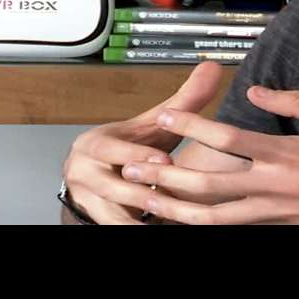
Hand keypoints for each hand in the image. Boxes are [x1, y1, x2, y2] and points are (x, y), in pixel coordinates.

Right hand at [61, 61, 226, 224]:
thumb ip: (183, 101)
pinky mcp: (96, 220)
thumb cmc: (128, 147)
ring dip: (137, 219)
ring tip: (168, 218)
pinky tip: (159, 228)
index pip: (110, 149)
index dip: (137, 154)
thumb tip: (212, 68)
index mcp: (95, 145)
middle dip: (140, 193)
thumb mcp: (152, 125)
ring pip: (112, 215)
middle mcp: (85, 174)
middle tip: (166, 196)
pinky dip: (137, 229)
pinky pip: (116, 229)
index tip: (164, 159)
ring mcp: (89, 201)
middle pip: (112, 187)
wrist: (92, 175)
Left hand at [117, 85, 298, 223]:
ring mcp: (279, 216)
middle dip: (166, 175)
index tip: (166, 114)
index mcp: (290, 156)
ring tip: (146, 198)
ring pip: (215, 218)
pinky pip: (237, 229)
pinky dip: (208, 224)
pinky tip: (187, 218)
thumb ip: (298, 102)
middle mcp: (278, 190)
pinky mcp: (285, 230)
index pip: (227, 139)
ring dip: (176, 208)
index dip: (191, 126)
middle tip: (132, 165)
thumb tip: (258, 91)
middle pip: (207, 185)